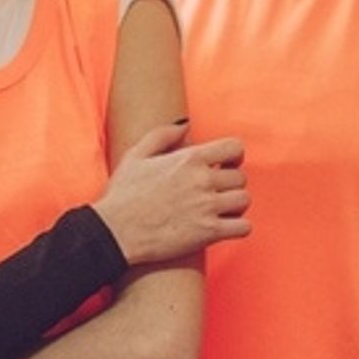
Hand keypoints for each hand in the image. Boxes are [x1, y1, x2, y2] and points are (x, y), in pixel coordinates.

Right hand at [93, 120, 250, 263]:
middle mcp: (203, 180)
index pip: (234, 147)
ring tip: (221, 210)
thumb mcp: (136, 155)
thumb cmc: (122, 194)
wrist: (114, 232)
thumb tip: (186, 125)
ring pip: (244, 200)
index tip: (226, 165)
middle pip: (240, 177)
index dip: (234, 156)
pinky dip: (238, 227)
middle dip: (231, 184)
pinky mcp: (208, 233)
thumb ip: (163, 134)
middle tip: (217, 193)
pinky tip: (224, 227)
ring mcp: (207, 207)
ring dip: (236, 206)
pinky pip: (244, 227)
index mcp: (189, 158)